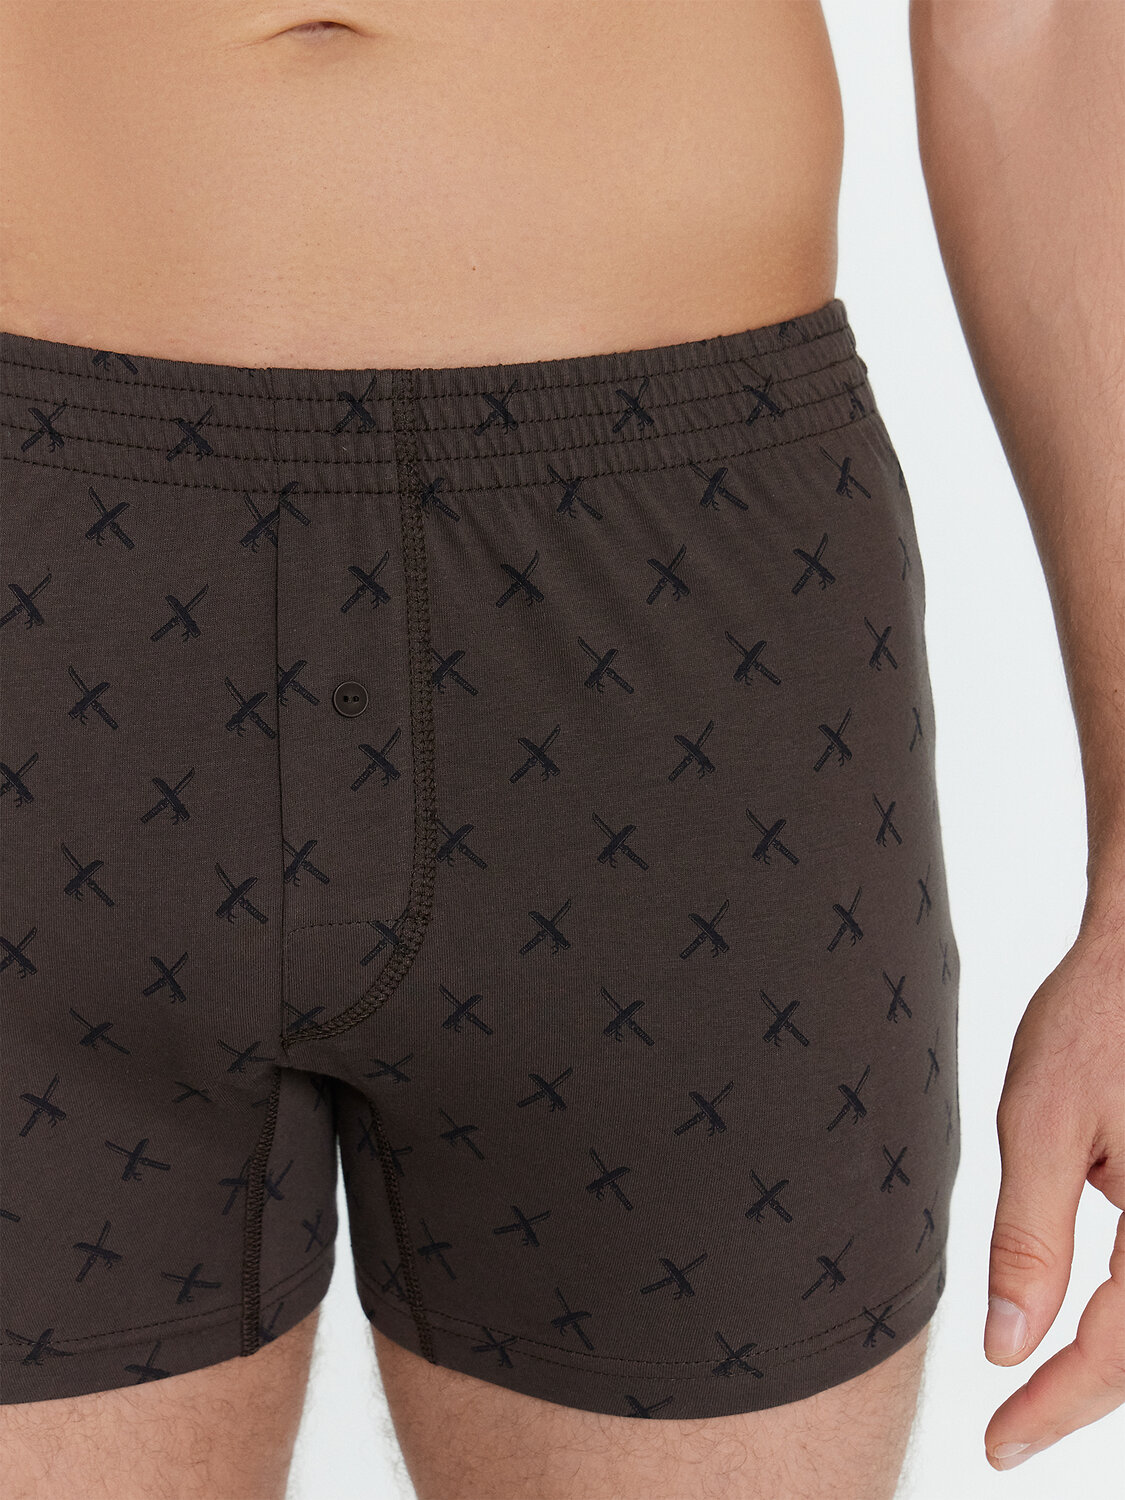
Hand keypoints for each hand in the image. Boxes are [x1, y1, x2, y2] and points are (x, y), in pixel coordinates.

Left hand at [983, 916, 1124, 1470]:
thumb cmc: (1097, 1019)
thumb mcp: (1043, 1122)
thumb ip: (1030, 1238)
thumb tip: (1009, 1346)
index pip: (1115, 1353)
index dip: (1054, 1408)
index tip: (998, 1443)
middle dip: (1084, 1395)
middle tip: (1013, 1426)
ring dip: (1112, 1357)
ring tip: (1044, 1387)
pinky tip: (1086, 1315)